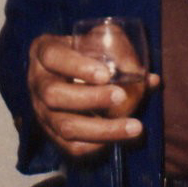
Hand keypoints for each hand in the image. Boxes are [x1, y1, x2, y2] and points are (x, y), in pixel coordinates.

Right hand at [27, 32, 158, 157]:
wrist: (62, 71)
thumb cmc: (83, 52)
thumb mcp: (95, 40)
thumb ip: (121, 51)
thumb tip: (150, 80)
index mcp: (44, 51)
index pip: (53, 56)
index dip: (77, 66)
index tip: (105, 74)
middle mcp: (37, 82)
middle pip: (54, 95)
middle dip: (91, 99)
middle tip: (122, 96)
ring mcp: (41, 110)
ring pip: (65, 126)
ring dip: (102, 129)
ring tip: (134, 126)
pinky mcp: (50, 132)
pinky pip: (71, 147)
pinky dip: (98, 145)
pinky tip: (119, 138)